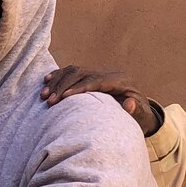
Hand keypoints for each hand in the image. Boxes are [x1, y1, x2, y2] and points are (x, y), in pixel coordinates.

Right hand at [40, 65, 160, 135]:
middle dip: (64, 86)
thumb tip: (130, 104)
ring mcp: (98, 73)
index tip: (66, 96)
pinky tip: (46, 81)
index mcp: (120, 80)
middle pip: (81, 73)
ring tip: (44, 96)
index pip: (96, 81)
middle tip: (50, 101)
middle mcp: (107, 73)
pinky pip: (71, 71)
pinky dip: (58, 76)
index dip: (80, 87)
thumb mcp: (141, 116)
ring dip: (57, 82)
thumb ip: (135, 110)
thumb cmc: (139, 116)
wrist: (139, 111)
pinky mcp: (90, 76)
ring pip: (73, 71)